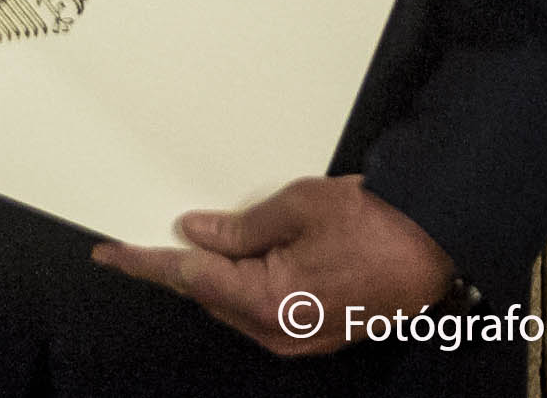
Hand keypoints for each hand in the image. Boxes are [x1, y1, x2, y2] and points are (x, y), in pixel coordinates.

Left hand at [92, 175, 454, 356]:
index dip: (146, 263)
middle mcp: (282, 332)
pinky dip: (245, 282)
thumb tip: (195, 232)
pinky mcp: (318, 333)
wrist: (436, 246)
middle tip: (154, 229)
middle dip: (184, 264)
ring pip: (236, 304)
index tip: (110, 254)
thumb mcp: (297, 206)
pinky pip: (264, 308)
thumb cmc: (375, 223)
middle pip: (210, 296)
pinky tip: (241, 254)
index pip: (190, 279)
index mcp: (270, 303)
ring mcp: (302, 339)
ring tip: (200, 235)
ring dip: (216, 273)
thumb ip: (238, 226)